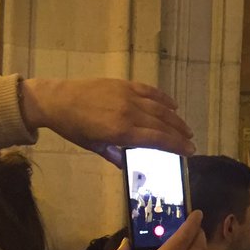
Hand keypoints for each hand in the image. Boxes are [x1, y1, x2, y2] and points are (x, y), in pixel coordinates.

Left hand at [20, 77, 195, 163]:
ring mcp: (128, 96)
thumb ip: (115, 155)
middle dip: (180, 135)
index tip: (190, 151)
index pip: (157, 140)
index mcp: (121, 132)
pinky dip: (163, 98)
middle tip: (192, 142)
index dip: (176, 146)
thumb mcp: (94, 146)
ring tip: (186, 128)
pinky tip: (173, 106)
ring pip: (160, 108)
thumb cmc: (73, 128)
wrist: (57, 100)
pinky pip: (150, 91)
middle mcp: (129, 113)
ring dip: (176, 119)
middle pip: (162, 125)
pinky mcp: (124, 85)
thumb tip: (129, 165)